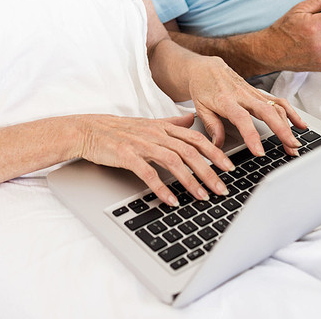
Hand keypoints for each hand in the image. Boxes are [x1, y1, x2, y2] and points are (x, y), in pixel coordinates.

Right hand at [76, 112, 240, 205]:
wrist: (90, 130)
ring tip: (203, 197)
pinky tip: (172, 201)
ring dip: (191, 181)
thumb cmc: (120, 130)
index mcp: (163, 127)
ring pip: (174, 161)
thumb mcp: (150, 123)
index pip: (196, 138)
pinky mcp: (127, 156)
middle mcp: (156, 134)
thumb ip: (172, 122)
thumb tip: (192, 119)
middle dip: (210, 171)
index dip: (215, 152)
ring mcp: (142, 144)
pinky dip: (162, 188)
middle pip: (190, 151)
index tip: (230, 167)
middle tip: (223, 189)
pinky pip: (149, 173)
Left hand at [187, 57, 305, 152]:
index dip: (251, 135)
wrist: (206, 68)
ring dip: (289, 125)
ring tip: (295, 144)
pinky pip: (278, 101)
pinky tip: (300, 125)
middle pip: (267, 111)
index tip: (259, 151)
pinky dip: (291, 112)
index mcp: (226, 100)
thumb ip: (211, 126)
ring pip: (276, 107)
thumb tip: (217, 147)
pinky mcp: (259, 92)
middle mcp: (243, 95)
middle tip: (291, 147)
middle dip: (281, 130)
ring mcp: (253, 93)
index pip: (241, 119)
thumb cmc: (202, 88)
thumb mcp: (200, 107)